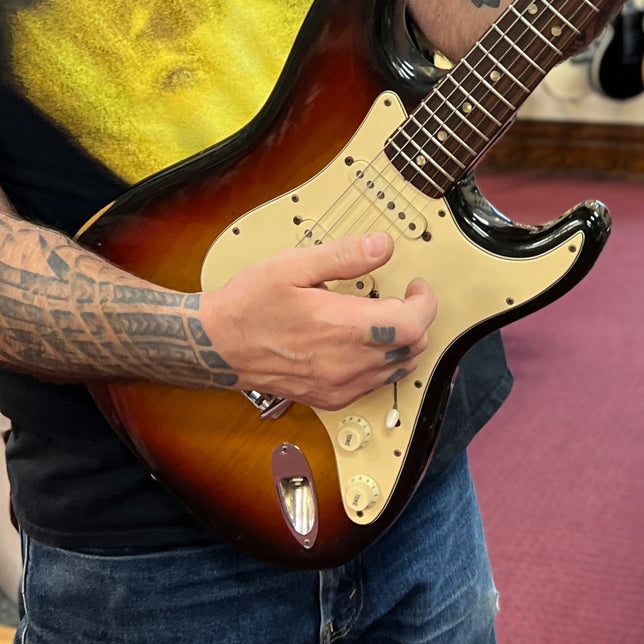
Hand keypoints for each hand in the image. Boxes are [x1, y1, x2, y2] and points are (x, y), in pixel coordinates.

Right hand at [198, 233, 435, 409]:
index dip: (424, 303)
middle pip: (412, 348)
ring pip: (398, 370)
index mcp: (340, 327)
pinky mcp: (330, 398)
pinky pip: (376, 385)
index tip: (416, 287)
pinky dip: (383, 363)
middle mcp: (344, 363)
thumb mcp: (294, 265)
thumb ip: (344, 255)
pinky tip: (366, 342)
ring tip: (386, 318)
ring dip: (403, 343)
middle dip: (417, 319)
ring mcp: (338, 385)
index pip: (411, 326)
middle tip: (402, 298)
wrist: (218, 345)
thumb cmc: (250, 304)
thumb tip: (381, 245)